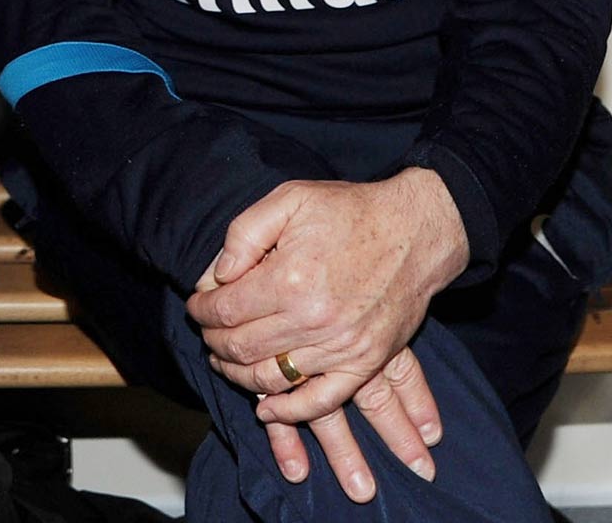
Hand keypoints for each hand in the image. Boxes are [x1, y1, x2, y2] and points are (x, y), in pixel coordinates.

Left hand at [187, 169, 468, 496]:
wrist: (416, 231)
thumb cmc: (351, 211)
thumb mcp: (289, 199)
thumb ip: (244, 234)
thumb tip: (217, 276)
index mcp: (290, 279)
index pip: (226, 310)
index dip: (201, 310)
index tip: (195, 305)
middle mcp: (313, 320)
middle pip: (242, 347)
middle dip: (214, 341)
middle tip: (206, 331)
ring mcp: (341, 347)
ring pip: (271, 378)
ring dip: (238, 374)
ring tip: (225, 360)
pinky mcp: (364, 362)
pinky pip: (320, 401)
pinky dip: (288, 411)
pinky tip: (265, 408)